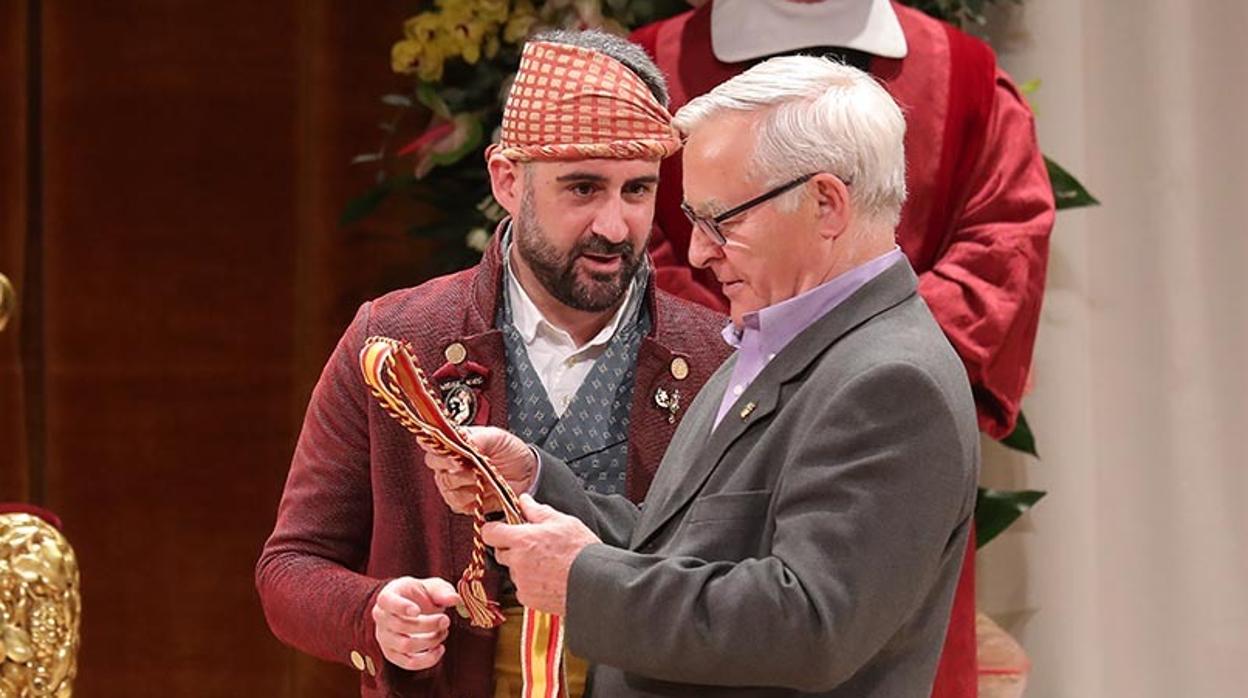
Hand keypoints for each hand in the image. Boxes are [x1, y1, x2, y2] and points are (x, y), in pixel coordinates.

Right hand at [371, 576, 460, 670]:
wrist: (414, 608)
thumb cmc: (421, 594)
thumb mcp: (432, 587)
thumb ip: (443, 591)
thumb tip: (455, 599)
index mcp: (387, 596)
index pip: (386, 601)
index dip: (400, 607)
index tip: (417, 610)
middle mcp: (381, 617)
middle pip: (400, 625)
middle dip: (428, 625)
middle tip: (446, 620)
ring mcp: (384, 637)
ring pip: (405, 645)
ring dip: (430, 641)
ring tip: (444, 632)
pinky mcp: (392, 654)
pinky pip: (408, 663)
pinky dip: (427, 659)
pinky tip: (440, 649)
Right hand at [424, 426, 536, 513]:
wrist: (527, 473)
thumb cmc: (510, 452)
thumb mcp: (498, 437)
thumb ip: (478, 437)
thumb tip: (461, 439)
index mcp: (454, 443)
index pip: (432, 443)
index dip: (435, 446)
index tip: (449, 450)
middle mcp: (449, 463)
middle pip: (435, 464)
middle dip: (451, 465)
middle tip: (468, 465)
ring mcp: (454, 483)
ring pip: (446, 484)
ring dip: (464, 482)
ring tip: (481, 477)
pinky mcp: (462, 502)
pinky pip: (456, 503)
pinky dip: (470, 498)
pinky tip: (481, 492)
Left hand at [481, 495, 600, 616]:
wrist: (595, 582)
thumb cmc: (581, 552)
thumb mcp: (563, 522)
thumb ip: (537, 511)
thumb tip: (524, 500)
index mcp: (522, 540)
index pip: (490, 533)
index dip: (494, 529)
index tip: (500, 529)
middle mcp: (517, 562)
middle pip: (500, 553)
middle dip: (512, 548)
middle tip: (533, 546)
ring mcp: (521, 582)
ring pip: (513, 571)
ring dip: (523, 567)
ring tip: (547, 564)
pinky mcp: (528, 599)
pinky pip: (522, 588)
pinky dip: (530, 584)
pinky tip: (548, 578)